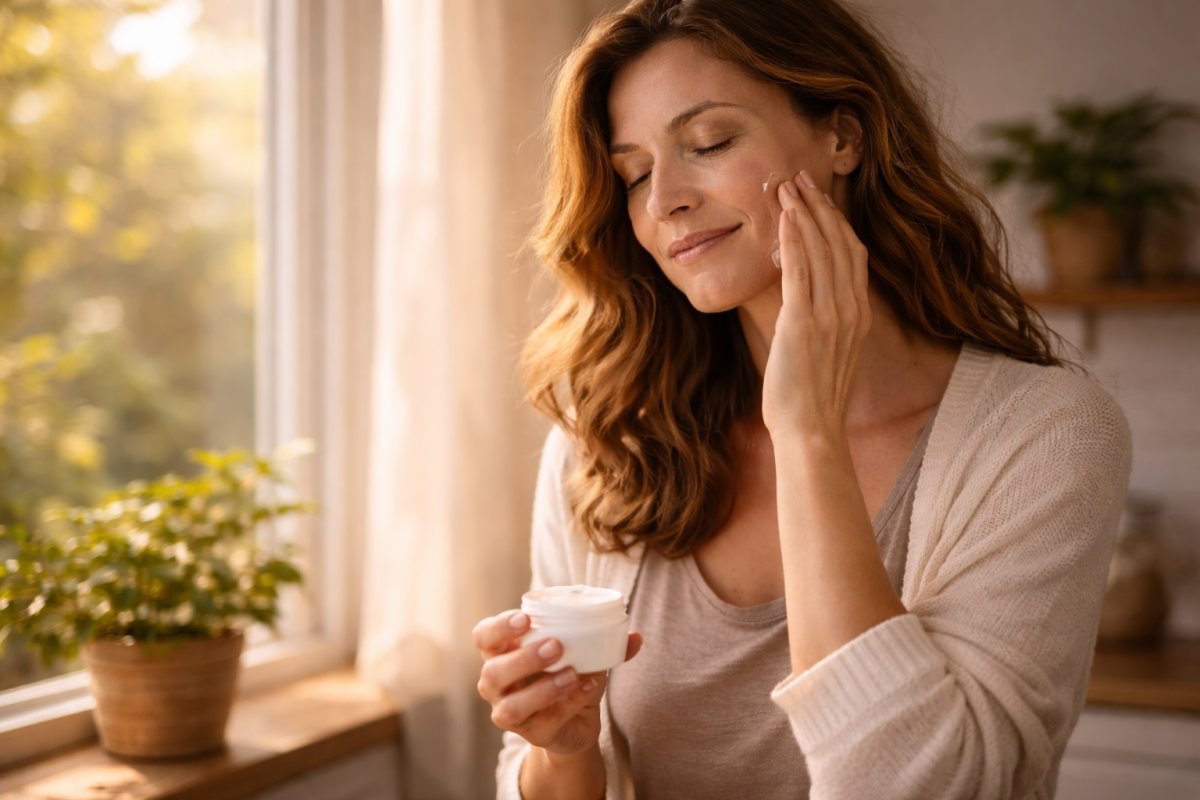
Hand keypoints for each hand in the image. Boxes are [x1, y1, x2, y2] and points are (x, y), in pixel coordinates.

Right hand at [474, 609, 643, 755]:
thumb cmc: (570, 673)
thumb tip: (636, 636)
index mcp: (502, 653)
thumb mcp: (583, 652)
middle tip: (555, 646)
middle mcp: (497, 684)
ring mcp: (509, 713)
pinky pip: (545, 722)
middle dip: (523, 658)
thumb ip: (606, 642)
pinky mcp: (530, 734)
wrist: (577, 720)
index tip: (525, 618)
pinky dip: (569, 703)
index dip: (498, 628)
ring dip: (542, 689)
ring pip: (511, 706)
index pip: (483, 637)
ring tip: (571, 674)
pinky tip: (588, 687)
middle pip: (493, 672)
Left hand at [762, 170, 870, 437]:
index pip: (853, 254)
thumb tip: (809, 306)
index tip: (819, 198)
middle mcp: (850, 310)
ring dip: (804, 213)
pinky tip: (784, 217)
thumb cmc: (812, 401)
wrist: (812, 431)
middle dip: (820, 206)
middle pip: (840, 243)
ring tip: (788, 185)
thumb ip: (826, 324)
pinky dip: (795, 240)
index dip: (836, 222)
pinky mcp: (804, 324)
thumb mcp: (828, 354)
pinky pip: (801, 271)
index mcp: (858, 315)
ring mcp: (829, 316)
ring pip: (822, 250)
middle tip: (800, 177)